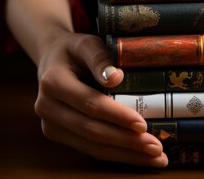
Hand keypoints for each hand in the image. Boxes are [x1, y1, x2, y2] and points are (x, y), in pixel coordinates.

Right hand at [33, 32, 167, 166]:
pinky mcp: (58, 135)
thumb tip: (116, 77)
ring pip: (91, 146)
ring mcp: (50, 125)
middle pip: (91, 130)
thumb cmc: (74, 51)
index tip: (143, 124)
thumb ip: (99, 58)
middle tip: (156, 148)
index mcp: (53, 82)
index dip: (117, 116)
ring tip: (155, 158)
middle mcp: (47, 107)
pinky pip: (90, 149)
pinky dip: (117, 154)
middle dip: (126, 141)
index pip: (90, 103)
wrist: (51, 60)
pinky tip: (139, 157)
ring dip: (125, 155)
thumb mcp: (86, 43)